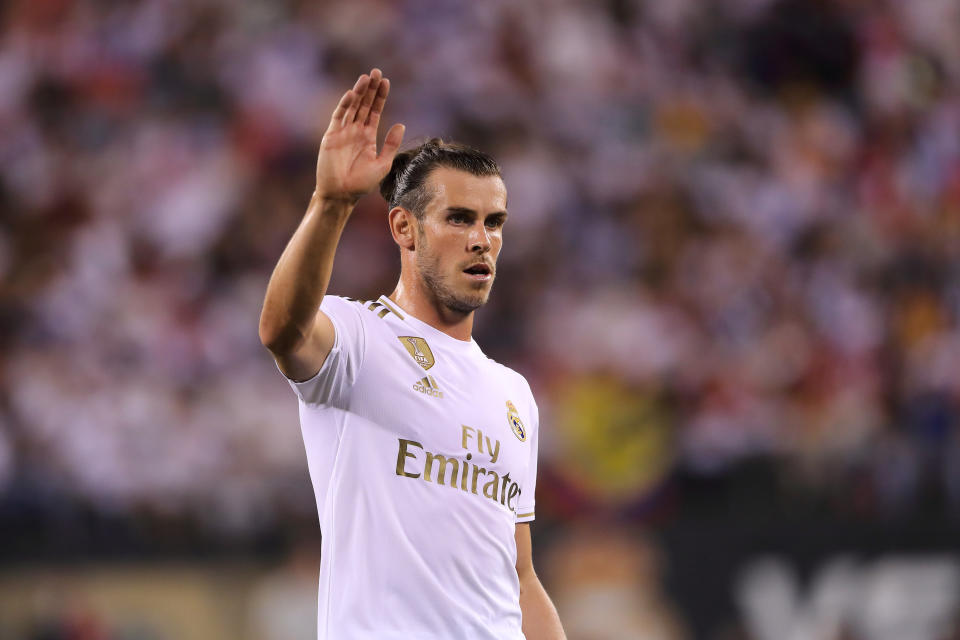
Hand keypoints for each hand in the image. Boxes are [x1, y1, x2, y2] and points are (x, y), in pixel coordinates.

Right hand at [315, 68, 404, 202]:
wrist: (342, 194)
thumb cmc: (362, 183)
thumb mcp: (383, 164)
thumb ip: (391, 144)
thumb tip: (401, 124)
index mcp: (368, 136)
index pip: (375, 111)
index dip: (380, 96)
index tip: (386, 81)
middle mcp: (355, 130)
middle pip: (364, 104)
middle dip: (370, 88)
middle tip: (376, 72)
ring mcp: (343, 132)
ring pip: (352, 107)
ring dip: (359, 92)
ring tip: (366, 77)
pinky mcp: (331, 136)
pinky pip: (338, 117)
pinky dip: (344, 105)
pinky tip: (352, 94)